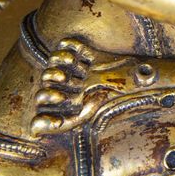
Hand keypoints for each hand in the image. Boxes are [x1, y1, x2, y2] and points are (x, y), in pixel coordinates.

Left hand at [31, 39, 149, 135]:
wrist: (142, 84)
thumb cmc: (117, 101)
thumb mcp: (84, 116)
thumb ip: (59, 124)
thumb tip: (32, 129)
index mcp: (77, 105)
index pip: (48, 100)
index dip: (46, 96)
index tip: (52, 97)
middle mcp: (80, 88)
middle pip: (50, 79)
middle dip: (51, 78)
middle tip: (62, 80)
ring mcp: (86, 72)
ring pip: (58, 61)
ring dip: (58, 60)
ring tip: (66, 64)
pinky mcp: (95, 56)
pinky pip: (74, 47)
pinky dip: (68, 46)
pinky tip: (73, 51)